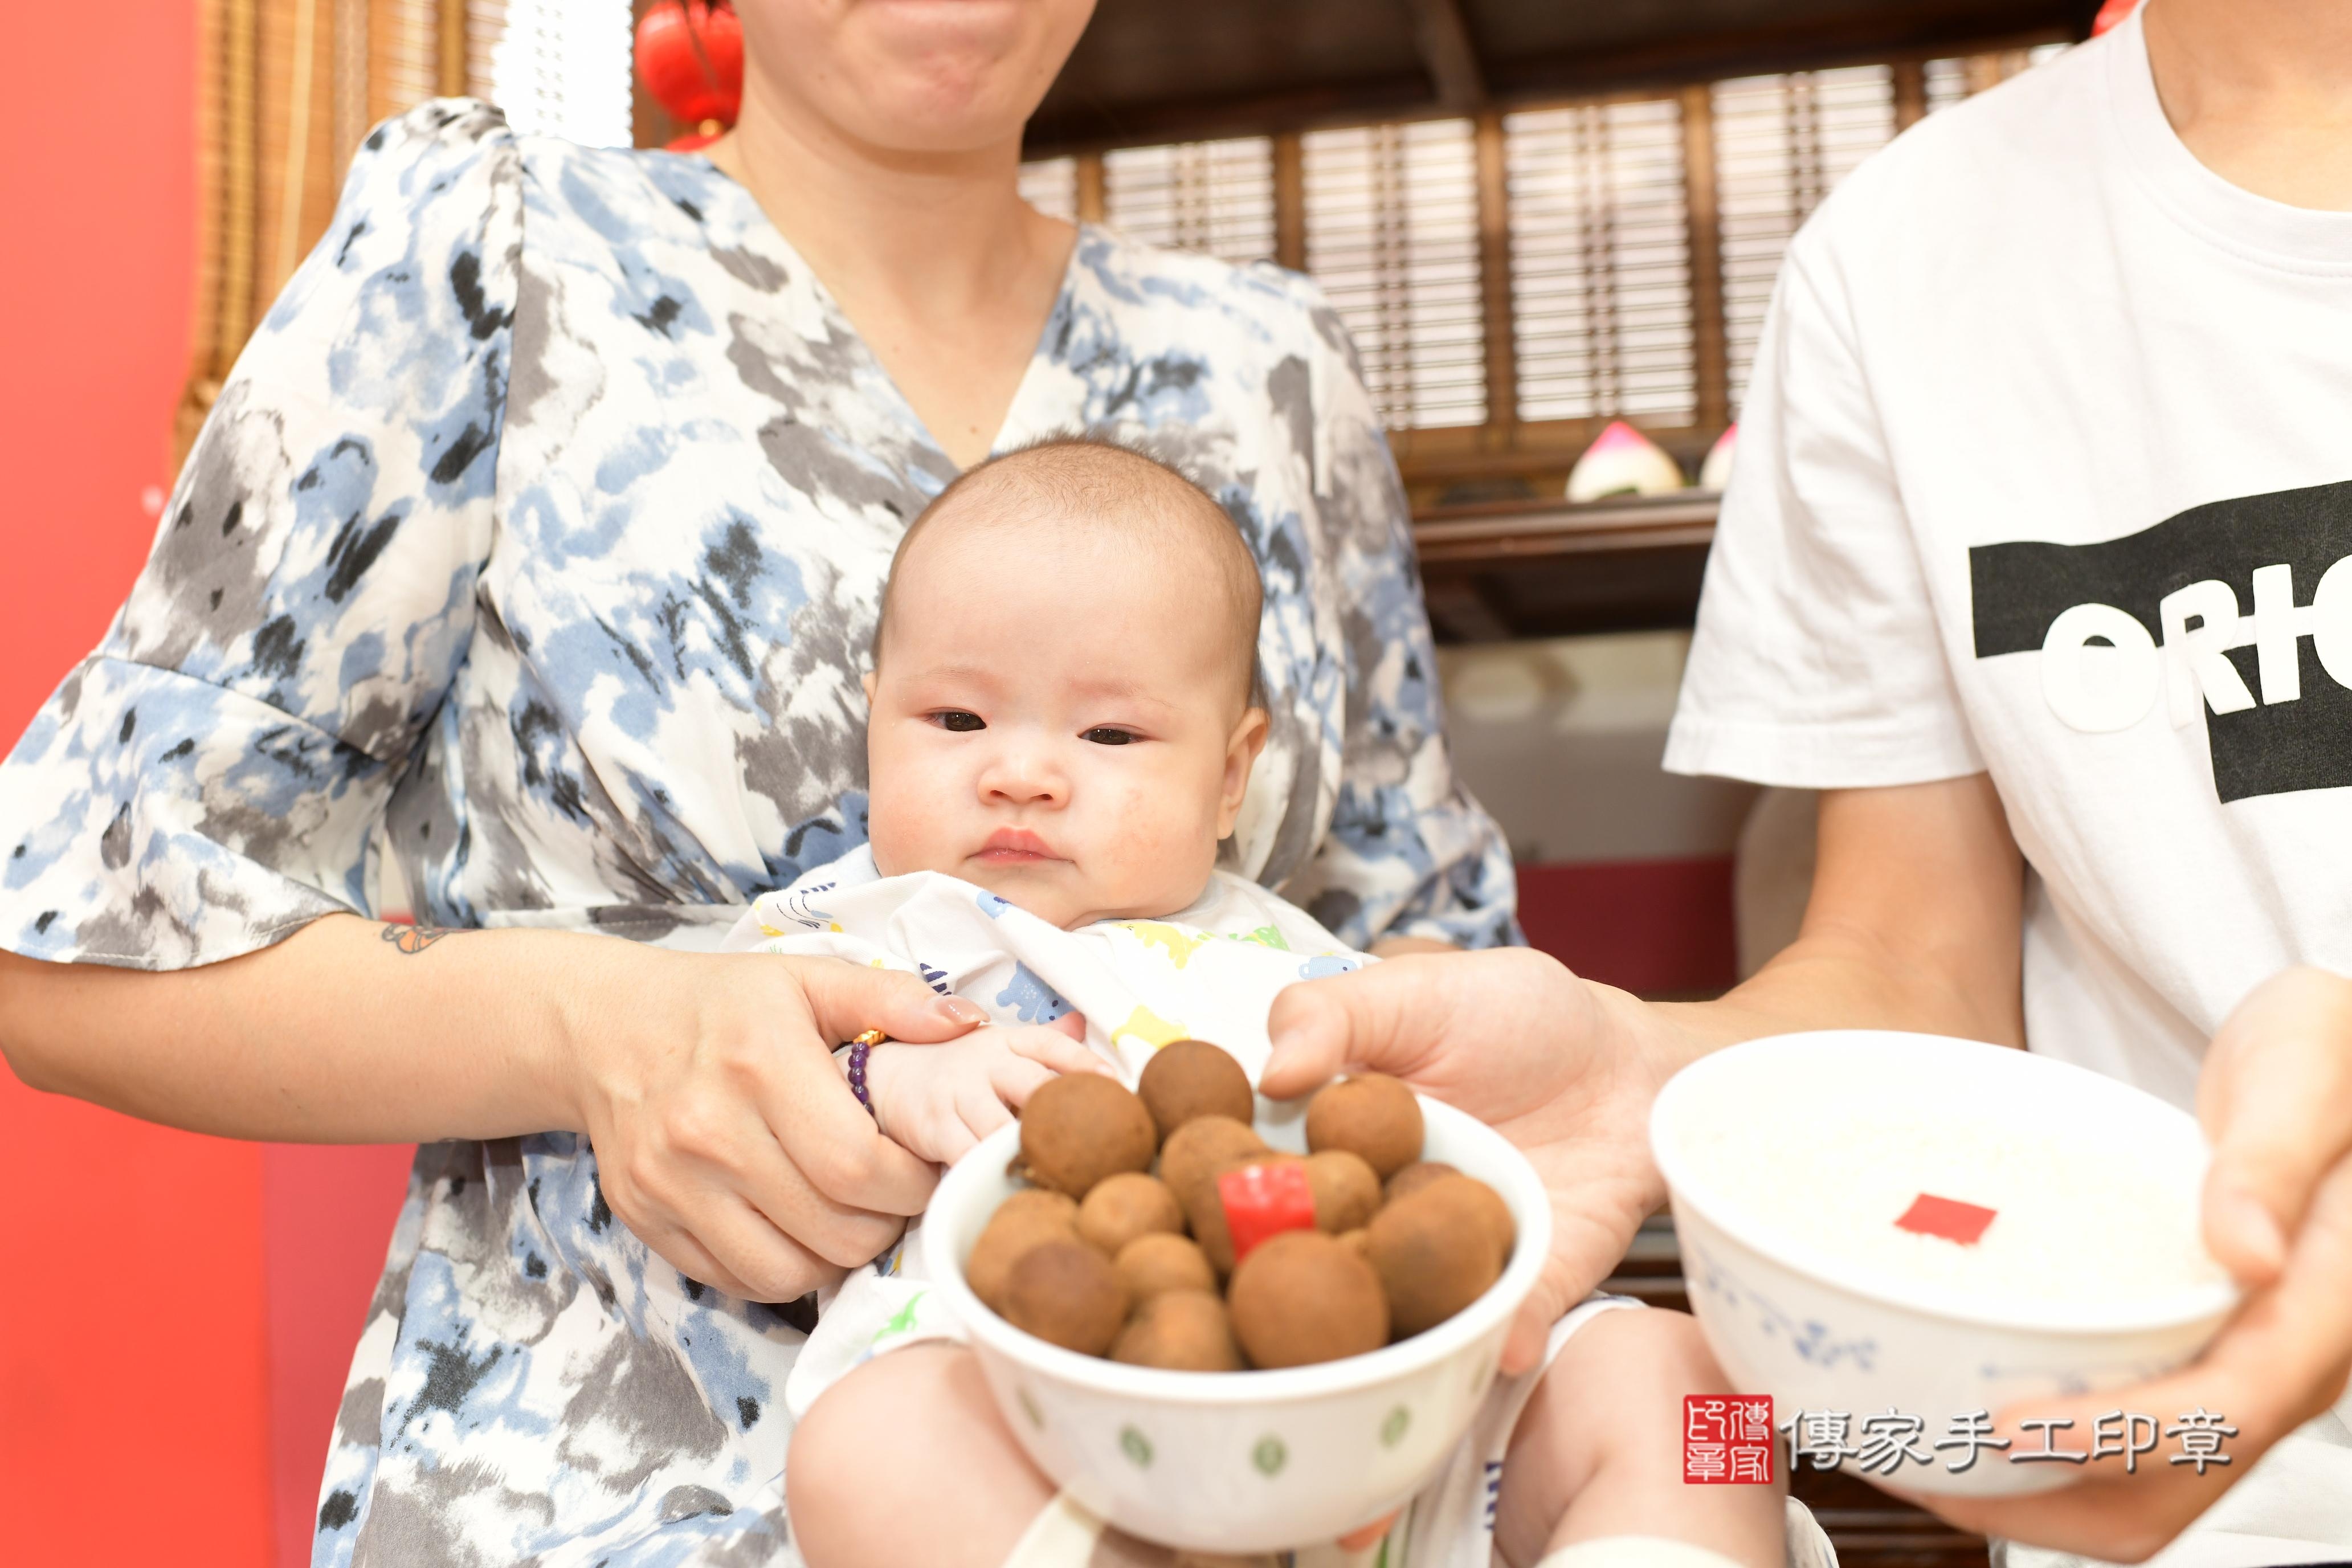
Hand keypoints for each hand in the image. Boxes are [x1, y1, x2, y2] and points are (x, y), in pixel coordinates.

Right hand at [564, 949, 992, 1303]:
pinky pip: (740, 1282)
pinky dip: (784, 1269)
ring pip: (792, 1273)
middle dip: (886, 1223)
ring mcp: (671, 1185)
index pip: (859, 1166)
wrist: (605, 1029)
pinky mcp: (646, 1221)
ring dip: (838, 1255)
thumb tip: (968, 1025)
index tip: (922, 1167)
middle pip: (836, 1231)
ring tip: (848, 1212)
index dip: (912, 1183)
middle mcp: (708, 1132)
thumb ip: (890, 998)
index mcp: (760, 1064)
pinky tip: (796, 1226)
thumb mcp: (807, 979)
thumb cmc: (724, 1005)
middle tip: (892, 1193)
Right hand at [866, 1014, 1106, 1164]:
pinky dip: (988, 1171)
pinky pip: (966, 1154)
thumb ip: (1041, 1043)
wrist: (883, 1076)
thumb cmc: (956, 1067)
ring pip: (1001, 1125)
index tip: (1116, 1084)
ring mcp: (959, 1094)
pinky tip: (1012, 1187)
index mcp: (1007, 1041)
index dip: (1084, 1061)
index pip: (1051, 1045)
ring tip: (1063, 1173)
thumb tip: (1082, 1022)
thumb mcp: (998, 1046)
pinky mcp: (934, 1126)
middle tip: (1099, 1138)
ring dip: (1030, 1150)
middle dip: (1063, 1111)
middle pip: (1033, 1084)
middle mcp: (985, 1062)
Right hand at [1262, 947, 1678, 1372]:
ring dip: (1387, 1322)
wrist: (1630, 1058)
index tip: (1216, 1202)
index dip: (1237, 1193)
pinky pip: (1512, 1314)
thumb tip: (1268, 1074)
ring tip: (1368, 1338)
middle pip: (1324, 1253)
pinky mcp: (1531, 1278)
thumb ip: (1333, 1014)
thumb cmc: (1511, 1015)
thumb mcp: (1415, 990)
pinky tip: (1501, 1342)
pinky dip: (1506, 1333)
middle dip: (1297, 1274)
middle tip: (1279, 1281)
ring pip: (1405, 1301)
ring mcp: (1454, 1252)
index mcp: (1333, 1140)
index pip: (1269, 1177)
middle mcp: (1380, 1209)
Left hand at [1914, 968, 2351, 1556]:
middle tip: (1915, 1455)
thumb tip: (2247, 1250)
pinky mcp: (2189, 1351)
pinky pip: (2120, 1432)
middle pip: (2167, 1485)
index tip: (2007, 1425)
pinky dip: (2035, 1446)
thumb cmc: (2327, 1057)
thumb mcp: (2305, 1071)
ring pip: (2139, 1484)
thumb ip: (2272, 1157)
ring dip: (2026, 1488)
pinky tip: (1950, 1407)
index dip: (2114, 1434)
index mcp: (2319, 1307)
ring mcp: (2233, 1365)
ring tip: (1907, 1451)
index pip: (2222, 1411)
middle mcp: (2279, 1362)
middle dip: (2043, 1495)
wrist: (2336, 1064)